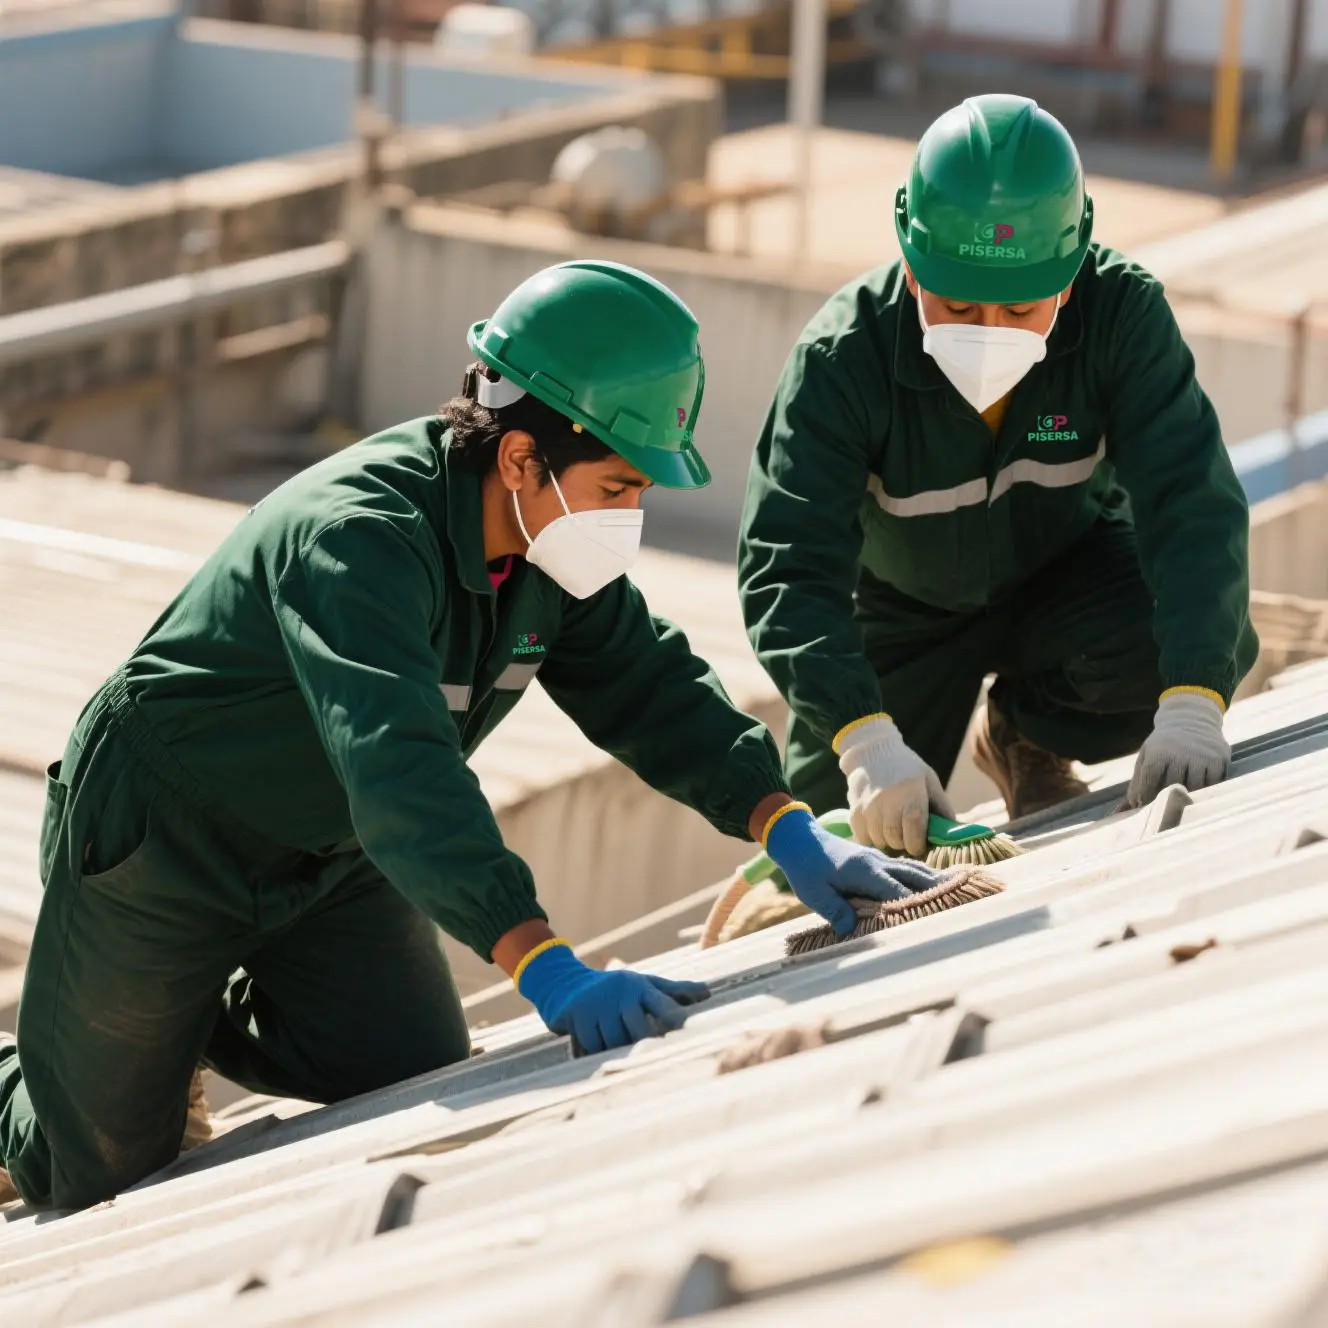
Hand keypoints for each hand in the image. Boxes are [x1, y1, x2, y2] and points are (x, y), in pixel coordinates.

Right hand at [516, 941, 709, 1053]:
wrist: (567, 982)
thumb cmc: (618, 988)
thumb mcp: (646, 984)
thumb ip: (675, 991)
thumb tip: (708, 993)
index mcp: (641, 987)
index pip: (663, 1002)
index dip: (674, 1017)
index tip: (683, 1031)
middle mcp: (620, 993)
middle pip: (637, 1031)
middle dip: (638, 1043)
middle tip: (641, 1050)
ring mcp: (597, 1004)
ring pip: (613, 1042)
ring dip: (615, 1049)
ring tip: (613, 1042)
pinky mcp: (576, 1015)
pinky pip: (590, 1047)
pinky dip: (594, 1052)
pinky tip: (594, 1045)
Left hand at [764, 804, 948, 935]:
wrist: (799, 838)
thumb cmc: (804, 868)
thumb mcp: (814, 894)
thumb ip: (835, 910)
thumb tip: (851, 930)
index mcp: (864, 871)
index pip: (897, 892)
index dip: (916, 907)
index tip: (936, 921)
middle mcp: (877, 862)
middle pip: (915, 877)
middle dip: (938, 890)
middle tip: (964, 902)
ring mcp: (878, 858)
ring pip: (914, 868)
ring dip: (935, 881)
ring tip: (959, 890)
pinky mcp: (876, 859)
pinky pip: (906, 866)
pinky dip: (923, 874)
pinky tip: (934, 882)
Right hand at [835, 715, 954, 856]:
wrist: (872, 750)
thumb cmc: (906, 767)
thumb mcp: (929, 780)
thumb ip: (942, 806)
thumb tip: (954, 832)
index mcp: (910, 794)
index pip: (914, 830)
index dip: (918, 844)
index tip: (919, 845)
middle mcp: (887, 801)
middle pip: (896, 839)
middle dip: (903, 844)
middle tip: (906, 838)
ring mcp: (868, 807)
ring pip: (879, 840)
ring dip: (887, 842)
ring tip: (892, 832)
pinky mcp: (854, 811)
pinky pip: (863, 837)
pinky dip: (871, 839)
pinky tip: (877, 829)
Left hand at [1126, 692, 1228, 808]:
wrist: (1192, 718)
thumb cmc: (1164, 743)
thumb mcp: (1147, 754)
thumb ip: (1138, 780)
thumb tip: (1128, 807)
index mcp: (1159, 751)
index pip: (1151, 779)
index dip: (1147, 794)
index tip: (1144, 805)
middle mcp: (1181, 753)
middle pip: (1174, 785)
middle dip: (1167, 799)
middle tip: (1164, 809)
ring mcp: (1202, 756)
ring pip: (1196, 787)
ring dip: (1189, 797)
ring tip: (1183, 802)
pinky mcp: (1219, 759)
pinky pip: (1214, 783)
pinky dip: (1207, 791)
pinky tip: (1201, 793)